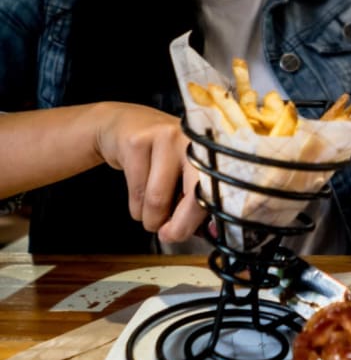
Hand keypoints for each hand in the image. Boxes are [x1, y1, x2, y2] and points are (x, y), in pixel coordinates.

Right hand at [93, 102, 205, 242]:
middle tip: (168, 234)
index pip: (217, 189)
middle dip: (179, 225)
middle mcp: (192, 140)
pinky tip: (138, 199)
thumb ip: (196, 200)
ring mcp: (165, 136)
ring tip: (151, 213)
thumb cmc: (160, 157)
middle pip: (194, 195)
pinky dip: (135, 209)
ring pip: (158, 200)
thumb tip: (206, 234)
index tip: (188, 234)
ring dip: (151, 219)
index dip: (205, 218)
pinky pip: (136, 194)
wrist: (123, 125)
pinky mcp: (137, 143)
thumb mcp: (183, 172)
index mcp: (210, 150)